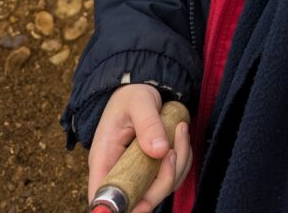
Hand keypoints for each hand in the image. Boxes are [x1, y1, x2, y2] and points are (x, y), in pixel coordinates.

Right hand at [88, 84, 192, 212]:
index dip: (122, 207)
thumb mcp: (138, 102)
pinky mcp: (154, 167)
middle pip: (139, 200)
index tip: (145, 201)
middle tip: (172, 151)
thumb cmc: (132, 95)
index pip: (103, 198)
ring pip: (161, 188)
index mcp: (104, 159)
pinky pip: (173, 175)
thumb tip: (160, 151)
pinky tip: (181, 134)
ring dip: (179, 165)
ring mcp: (138, 172)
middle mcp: (119, 172)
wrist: (140, 88)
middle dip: (163, 181)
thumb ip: (148, 123)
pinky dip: (183, 159)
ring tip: (180, 131)